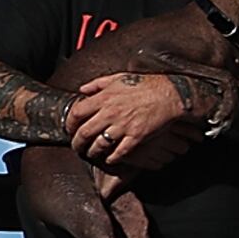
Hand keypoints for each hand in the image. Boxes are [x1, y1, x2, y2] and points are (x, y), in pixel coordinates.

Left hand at [67, 72, 201, 171]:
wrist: (169, 94)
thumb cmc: (145, 85)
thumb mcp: (118, 78)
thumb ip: (97, 84)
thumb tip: (82, 90)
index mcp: (104, 98)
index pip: (77, 113)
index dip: (69, 124)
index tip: (70, 129)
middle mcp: (110, 112)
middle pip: (84, 132)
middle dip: (77, 143)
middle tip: (76, 147)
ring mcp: (123, 126)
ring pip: (99, 145)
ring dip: (92, 152)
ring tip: (91, 154)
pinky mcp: (136, 136)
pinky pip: (119, 152)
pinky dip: (112, 158)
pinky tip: (110, 159)